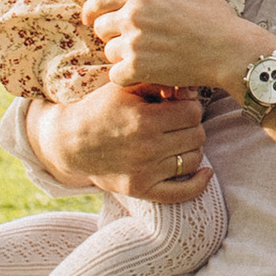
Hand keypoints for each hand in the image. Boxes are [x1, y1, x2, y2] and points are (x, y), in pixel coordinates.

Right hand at [28, 70, 210, 202]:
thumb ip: (157, 82)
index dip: (190, 105)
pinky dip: (199, 183)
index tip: (179, 105)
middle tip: (178, 121)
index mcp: (144, 120)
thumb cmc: (101, 109)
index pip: (192, 113)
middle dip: (191, 125)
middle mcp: (147, 148)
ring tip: (179, 139)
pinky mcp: (141, 190)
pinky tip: (205, 171)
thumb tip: (190, 88)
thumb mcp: (124, 87)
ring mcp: (145, 172)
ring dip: (192, 147)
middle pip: (196, 135)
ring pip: (194, 159)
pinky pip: (182, 193)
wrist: (70, 142)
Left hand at [85, 0, 260, 94]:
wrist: (229, 51)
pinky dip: (126, 77)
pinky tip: (142, 75)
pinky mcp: (138, 68)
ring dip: (121, 57)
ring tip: (142, 59)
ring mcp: (134, 44)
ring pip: (109, 52)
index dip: (91, 9)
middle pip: (102, 28)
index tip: (88, 18)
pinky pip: (116, 75)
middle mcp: (133, 17)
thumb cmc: (217, 19)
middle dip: (112, 35)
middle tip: (129, 42)